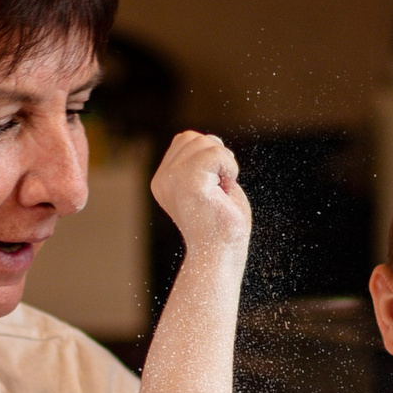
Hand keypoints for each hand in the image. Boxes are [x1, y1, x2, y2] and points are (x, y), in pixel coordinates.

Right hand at [150, 130, 250, 251]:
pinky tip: (224, 192)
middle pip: (193, 138)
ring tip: (221, 193)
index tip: (214, 186)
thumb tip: (209, 139)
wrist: (220, 255)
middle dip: (216, 157)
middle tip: (219, 190)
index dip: (208, 155)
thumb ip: (203, 162)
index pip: (185, 140)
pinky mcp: (189, 183)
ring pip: (206, 143)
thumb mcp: (208, 185)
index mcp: (163, 180)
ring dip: (225, 165)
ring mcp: (173, 180)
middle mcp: (163, 179)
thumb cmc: (222, 225)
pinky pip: (216, 154)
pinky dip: (229, 169)